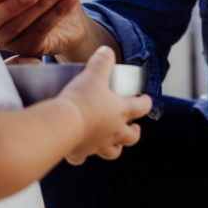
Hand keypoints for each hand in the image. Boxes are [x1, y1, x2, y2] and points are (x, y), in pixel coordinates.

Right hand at [57, 46, 151, 163]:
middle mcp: (112, 132)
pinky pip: (81, 157)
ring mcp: (97, 145)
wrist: (62, 124)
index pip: (141, 108)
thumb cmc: (81, 98)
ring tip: (111, 142)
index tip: (145, 99)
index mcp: (119, 112)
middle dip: (133, 132)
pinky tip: (76, 150)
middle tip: (133, 127)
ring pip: (112, 152)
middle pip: (131, 137)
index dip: (145, 102)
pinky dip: (80, 154)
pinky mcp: (78, 152)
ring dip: (114, 148)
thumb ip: (102, 61)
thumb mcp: (92, 74)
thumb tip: (107, 50)